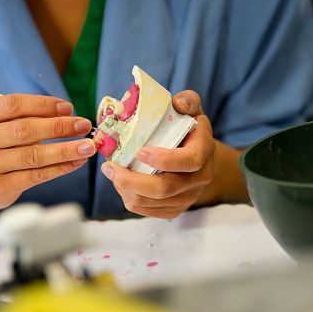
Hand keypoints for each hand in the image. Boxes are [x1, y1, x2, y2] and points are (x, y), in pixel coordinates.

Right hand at [0, 94, 94, 215]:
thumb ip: (23, 117)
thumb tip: (67, 115)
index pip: (14, 105)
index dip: (44, 105)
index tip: (69, 108)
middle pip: (25, 130)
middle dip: (60, 127)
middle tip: (83, 125)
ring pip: (33, 155)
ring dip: (65, 149)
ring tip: (87, 146)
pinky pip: (36, 175)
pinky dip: (59, 168)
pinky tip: (75, 162)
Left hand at [100, 90, 214, 218]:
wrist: (198, 156)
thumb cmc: (189, 129)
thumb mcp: (192, 109)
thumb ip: (187, 100)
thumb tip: (177, 103)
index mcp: (203, 152)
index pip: (188, 161)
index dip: (163, 159)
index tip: (139, 151)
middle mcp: (199, 179)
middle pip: (164, 189)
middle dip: (131, 180)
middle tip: (109, 167)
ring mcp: (187, 197)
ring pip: (151, 202)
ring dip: (125, 189)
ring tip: (111, 172)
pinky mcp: (174, 209)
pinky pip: (147, 211)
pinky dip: (129, 199)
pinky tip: (120, 184)